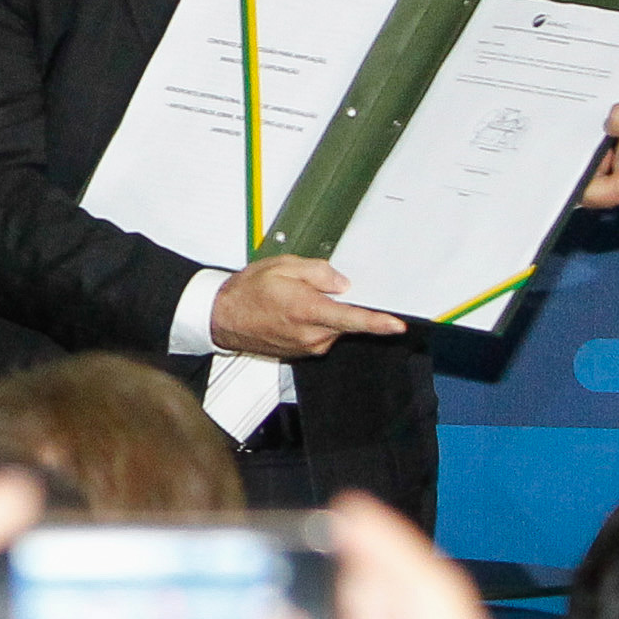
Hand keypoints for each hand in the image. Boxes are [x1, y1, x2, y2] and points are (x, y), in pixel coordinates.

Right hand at [211, 254, 406, 359]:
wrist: (222, 317)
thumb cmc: (247, 292)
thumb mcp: (282, 266)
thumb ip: (317, 271)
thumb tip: (341, 282)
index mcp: (307, 310)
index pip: (352, 318)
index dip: (378, 322)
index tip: (396, 325)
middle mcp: (311, 334)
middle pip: (344, 320)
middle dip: (337, 303)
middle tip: (310, 288)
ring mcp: (307, 346)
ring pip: (333, 327)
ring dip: (324, 312)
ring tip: (294, 299)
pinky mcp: (303, 352)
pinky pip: (321, 334)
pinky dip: (314, 322)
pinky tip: (291, 312)